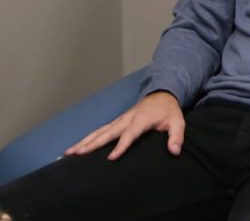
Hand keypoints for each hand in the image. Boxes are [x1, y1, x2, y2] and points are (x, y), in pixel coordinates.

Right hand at [64, 91, 184, 160]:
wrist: (161, 95)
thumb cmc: (169, 111)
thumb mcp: (177, 122)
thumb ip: (176, 137)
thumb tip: (174, 151)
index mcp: (141, 120)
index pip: (129, 134)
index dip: (121, 146)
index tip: (111, 158)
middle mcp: (126, 119)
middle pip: (107, 132)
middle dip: (92, 143)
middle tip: (78, 153)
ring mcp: (119, 120)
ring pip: (99, 131)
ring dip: (84, 141)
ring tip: (68, 152)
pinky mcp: (116, 122)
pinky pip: (100, 131)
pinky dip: (87, 139)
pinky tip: (76, 148)